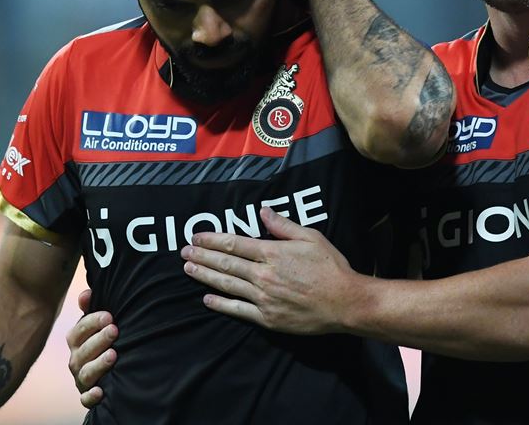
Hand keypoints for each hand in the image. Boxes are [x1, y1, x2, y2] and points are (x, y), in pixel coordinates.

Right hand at [65, 289, 117, 407]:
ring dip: (98, 365)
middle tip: (114, 330)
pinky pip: (86, 399)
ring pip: (85, 373)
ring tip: (113, 355)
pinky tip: (101, 390)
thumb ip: (91, 308)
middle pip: (83, 351)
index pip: (80, 330)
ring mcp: (81, 378)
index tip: (109, 316)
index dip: (93, 322)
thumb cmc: (102, 340)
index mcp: (76, 341)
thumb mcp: (97, 323)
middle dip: (99, 340)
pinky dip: (91, 396)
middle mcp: (76, 360)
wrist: (106, 369)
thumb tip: (86, 293)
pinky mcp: (88, 395)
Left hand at [182, 207, 358, 333]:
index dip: (213, 239)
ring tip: (189, 269)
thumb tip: (262, 211)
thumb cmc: (331, 267)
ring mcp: (263, 298)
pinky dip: (221, 304)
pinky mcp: (267, 318)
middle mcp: (263, 275)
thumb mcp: (311, 237)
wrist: (345, 301)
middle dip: (203, 256)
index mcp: (273, 253)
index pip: (235, 244)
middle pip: (226, 263)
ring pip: (227, 285)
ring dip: (206, 276)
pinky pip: (238, 310)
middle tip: (184, 252)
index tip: (197, 236)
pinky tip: (207, 298)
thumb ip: (283, 225)